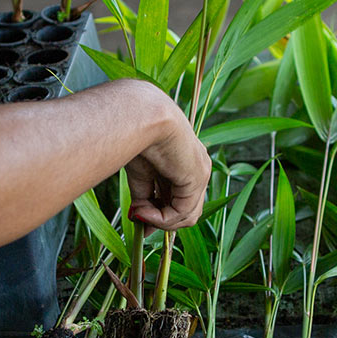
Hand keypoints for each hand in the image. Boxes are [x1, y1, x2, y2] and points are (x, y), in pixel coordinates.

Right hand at [125, 86, 209, 230]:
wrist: (140, 116)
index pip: (181, 199)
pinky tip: (142, 210)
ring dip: (160, 221)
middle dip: (163, 221)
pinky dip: (160, 218)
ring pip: (188, 216)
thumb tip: (140, 218)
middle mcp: (198, 169)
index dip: (161, 214)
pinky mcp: (197, 178)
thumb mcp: (141, 174)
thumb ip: (144, 196)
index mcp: (184, 164)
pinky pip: (182, 212)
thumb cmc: (135, 136)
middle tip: (141, 221)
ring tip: (138, 213)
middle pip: (187, 211)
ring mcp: (201, 174)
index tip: (140, 218)